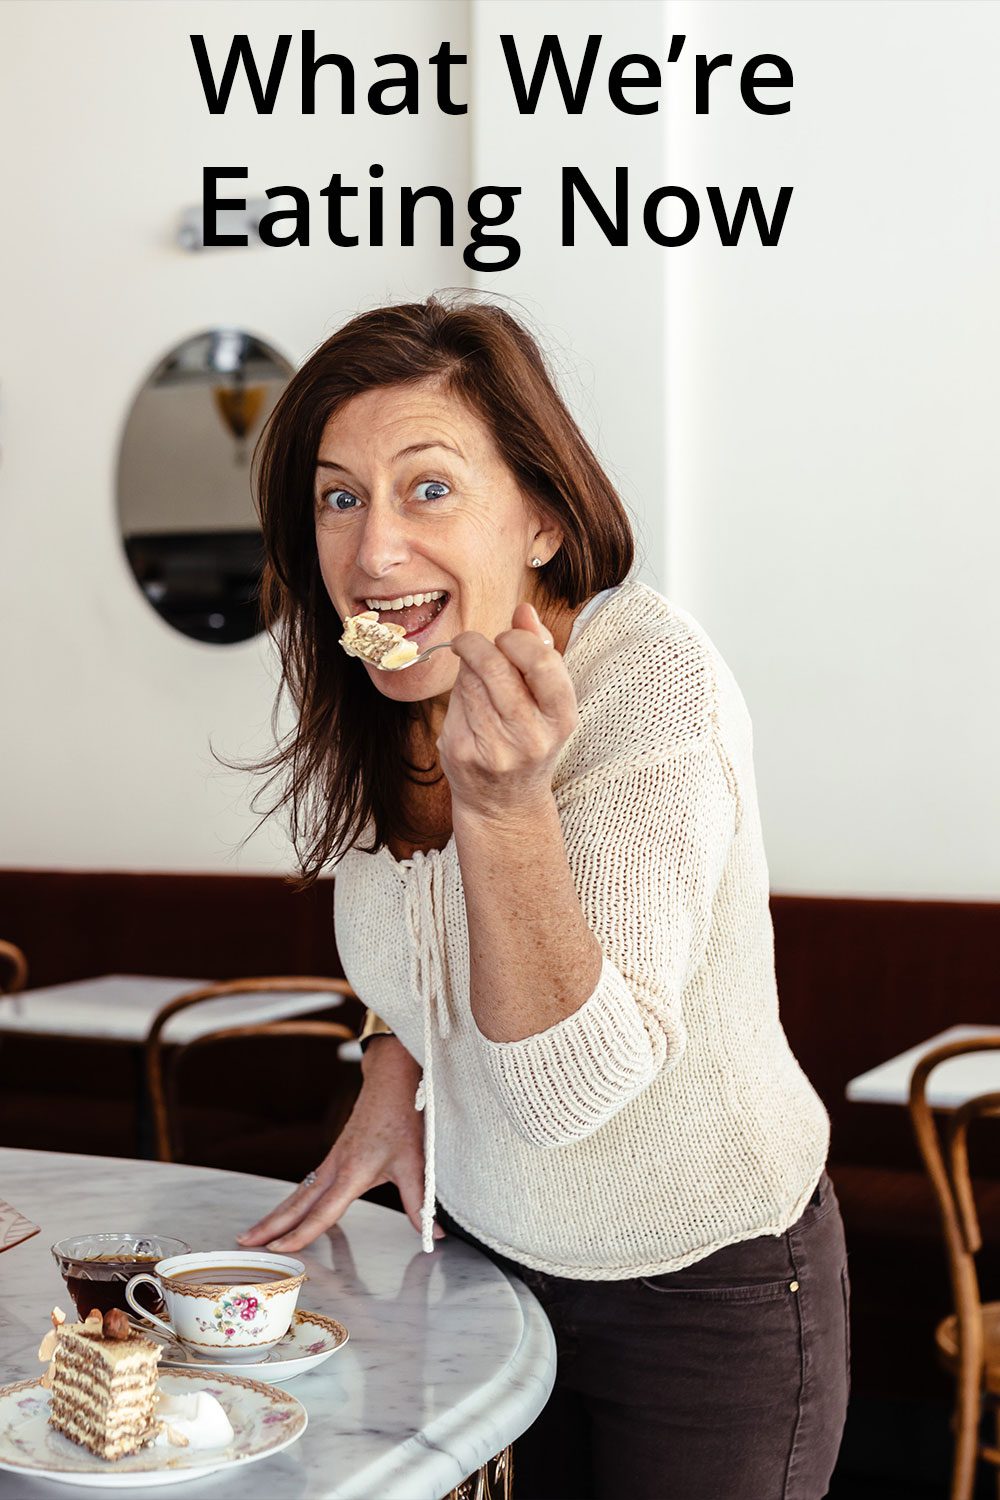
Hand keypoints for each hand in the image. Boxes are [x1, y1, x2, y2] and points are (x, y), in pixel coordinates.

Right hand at [236, 1037, 440, 1251]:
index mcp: (352, 1172)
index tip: (280, 1251)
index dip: (301, 1234)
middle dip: (270, 1226)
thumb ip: (421, 1202)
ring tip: (252, 1234)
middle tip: (243, 1244)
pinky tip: (285, 1213)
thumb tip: (434, 1234)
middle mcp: (335, 1168)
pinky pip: (306, 1184)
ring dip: (274, 1215)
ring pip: (297, 1194)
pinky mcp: (333, 1157)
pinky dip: (290, 1202)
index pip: (323, 1212)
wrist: (390, 1082)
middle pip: (297, 1203)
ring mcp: (331, 1161)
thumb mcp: (415, 1162)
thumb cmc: (402, 1119)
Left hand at [438, 602, 578, 819]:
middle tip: (471, 643)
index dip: (517, 640)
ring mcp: (495, 748)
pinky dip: (458, 694)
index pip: (541, 662)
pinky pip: (454, 702)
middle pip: (496, 667)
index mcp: (561, 718)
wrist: (504, 805)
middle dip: (478, 645)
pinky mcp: (463, 752)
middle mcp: (532, 737)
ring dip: (467, 668)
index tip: (505, 638)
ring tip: (475, 677)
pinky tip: (467, 705)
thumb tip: (523, 610)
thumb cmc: (529, 740)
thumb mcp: (548, 703)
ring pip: (470, 681)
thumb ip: (540, 652)